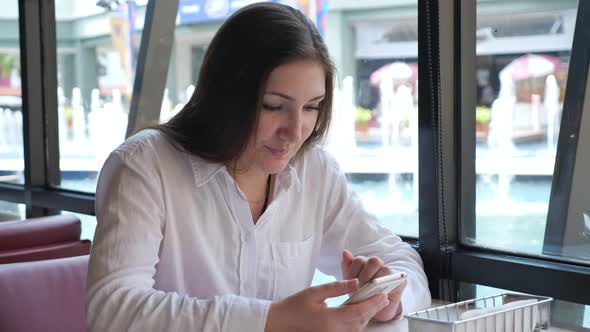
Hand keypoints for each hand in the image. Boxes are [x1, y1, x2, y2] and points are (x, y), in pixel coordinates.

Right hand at [264, 279, 390, 331]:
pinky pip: (350, 331)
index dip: (373, 303)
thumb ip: (337, 287)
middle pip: (361, 321)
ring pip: (357, 328)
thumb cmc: (293, 307)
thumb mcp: (314, 292)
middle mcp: (335, 331)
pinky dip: (357, 321)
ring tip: (374, 303)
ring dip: (366, 315)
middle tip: (383, 297)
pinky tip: (359, 312)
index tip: (383, 295)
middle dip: (373, 309)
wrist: (279, 324)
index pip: (359, 311)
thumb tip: (355, 282)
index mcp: (331, 320)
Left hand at [341, 249, 405, 321]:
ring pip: (385, 269)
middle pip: (374, 261)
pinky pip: (395, 279)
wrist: (373, 311)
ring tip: (369, 292)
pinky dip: (387, 286)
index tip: (350, 284)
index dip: (353, 272)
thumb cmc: (361, 294)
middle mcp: (378, 265)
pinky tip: (379, 294)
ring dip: (376, 281)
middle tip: (360, 288)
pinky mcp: (400, 281)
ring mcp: (390, 272)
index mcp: (365, 263)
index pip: (359, 260)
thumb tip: (345, 252)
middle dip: (365, 275)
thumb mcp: (350, 283)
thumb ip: (347, 267)